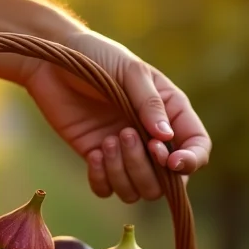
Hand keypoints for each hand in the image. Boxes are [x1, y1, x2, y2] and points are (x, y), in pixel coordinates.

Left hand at [22, 29, 210, 202]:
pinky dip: (102, 179)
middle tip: (124, 134)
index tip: (170, 162)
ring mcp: (124, 151)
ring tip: (106, 141)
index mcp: (170, 111)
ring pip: (137, 190)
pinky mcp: (97, 159)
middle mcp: (151, 137)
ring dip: (123, 172)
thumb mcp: (129, 72)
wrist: (52, 62)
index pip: (196, 146)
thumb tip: (167, 138)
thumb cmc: (95, 57)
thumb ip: (150, 104)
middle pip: (165, 181)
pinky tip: (93, 154)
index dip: (190, 161)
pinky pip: (107, 189)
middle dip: (145, 167)